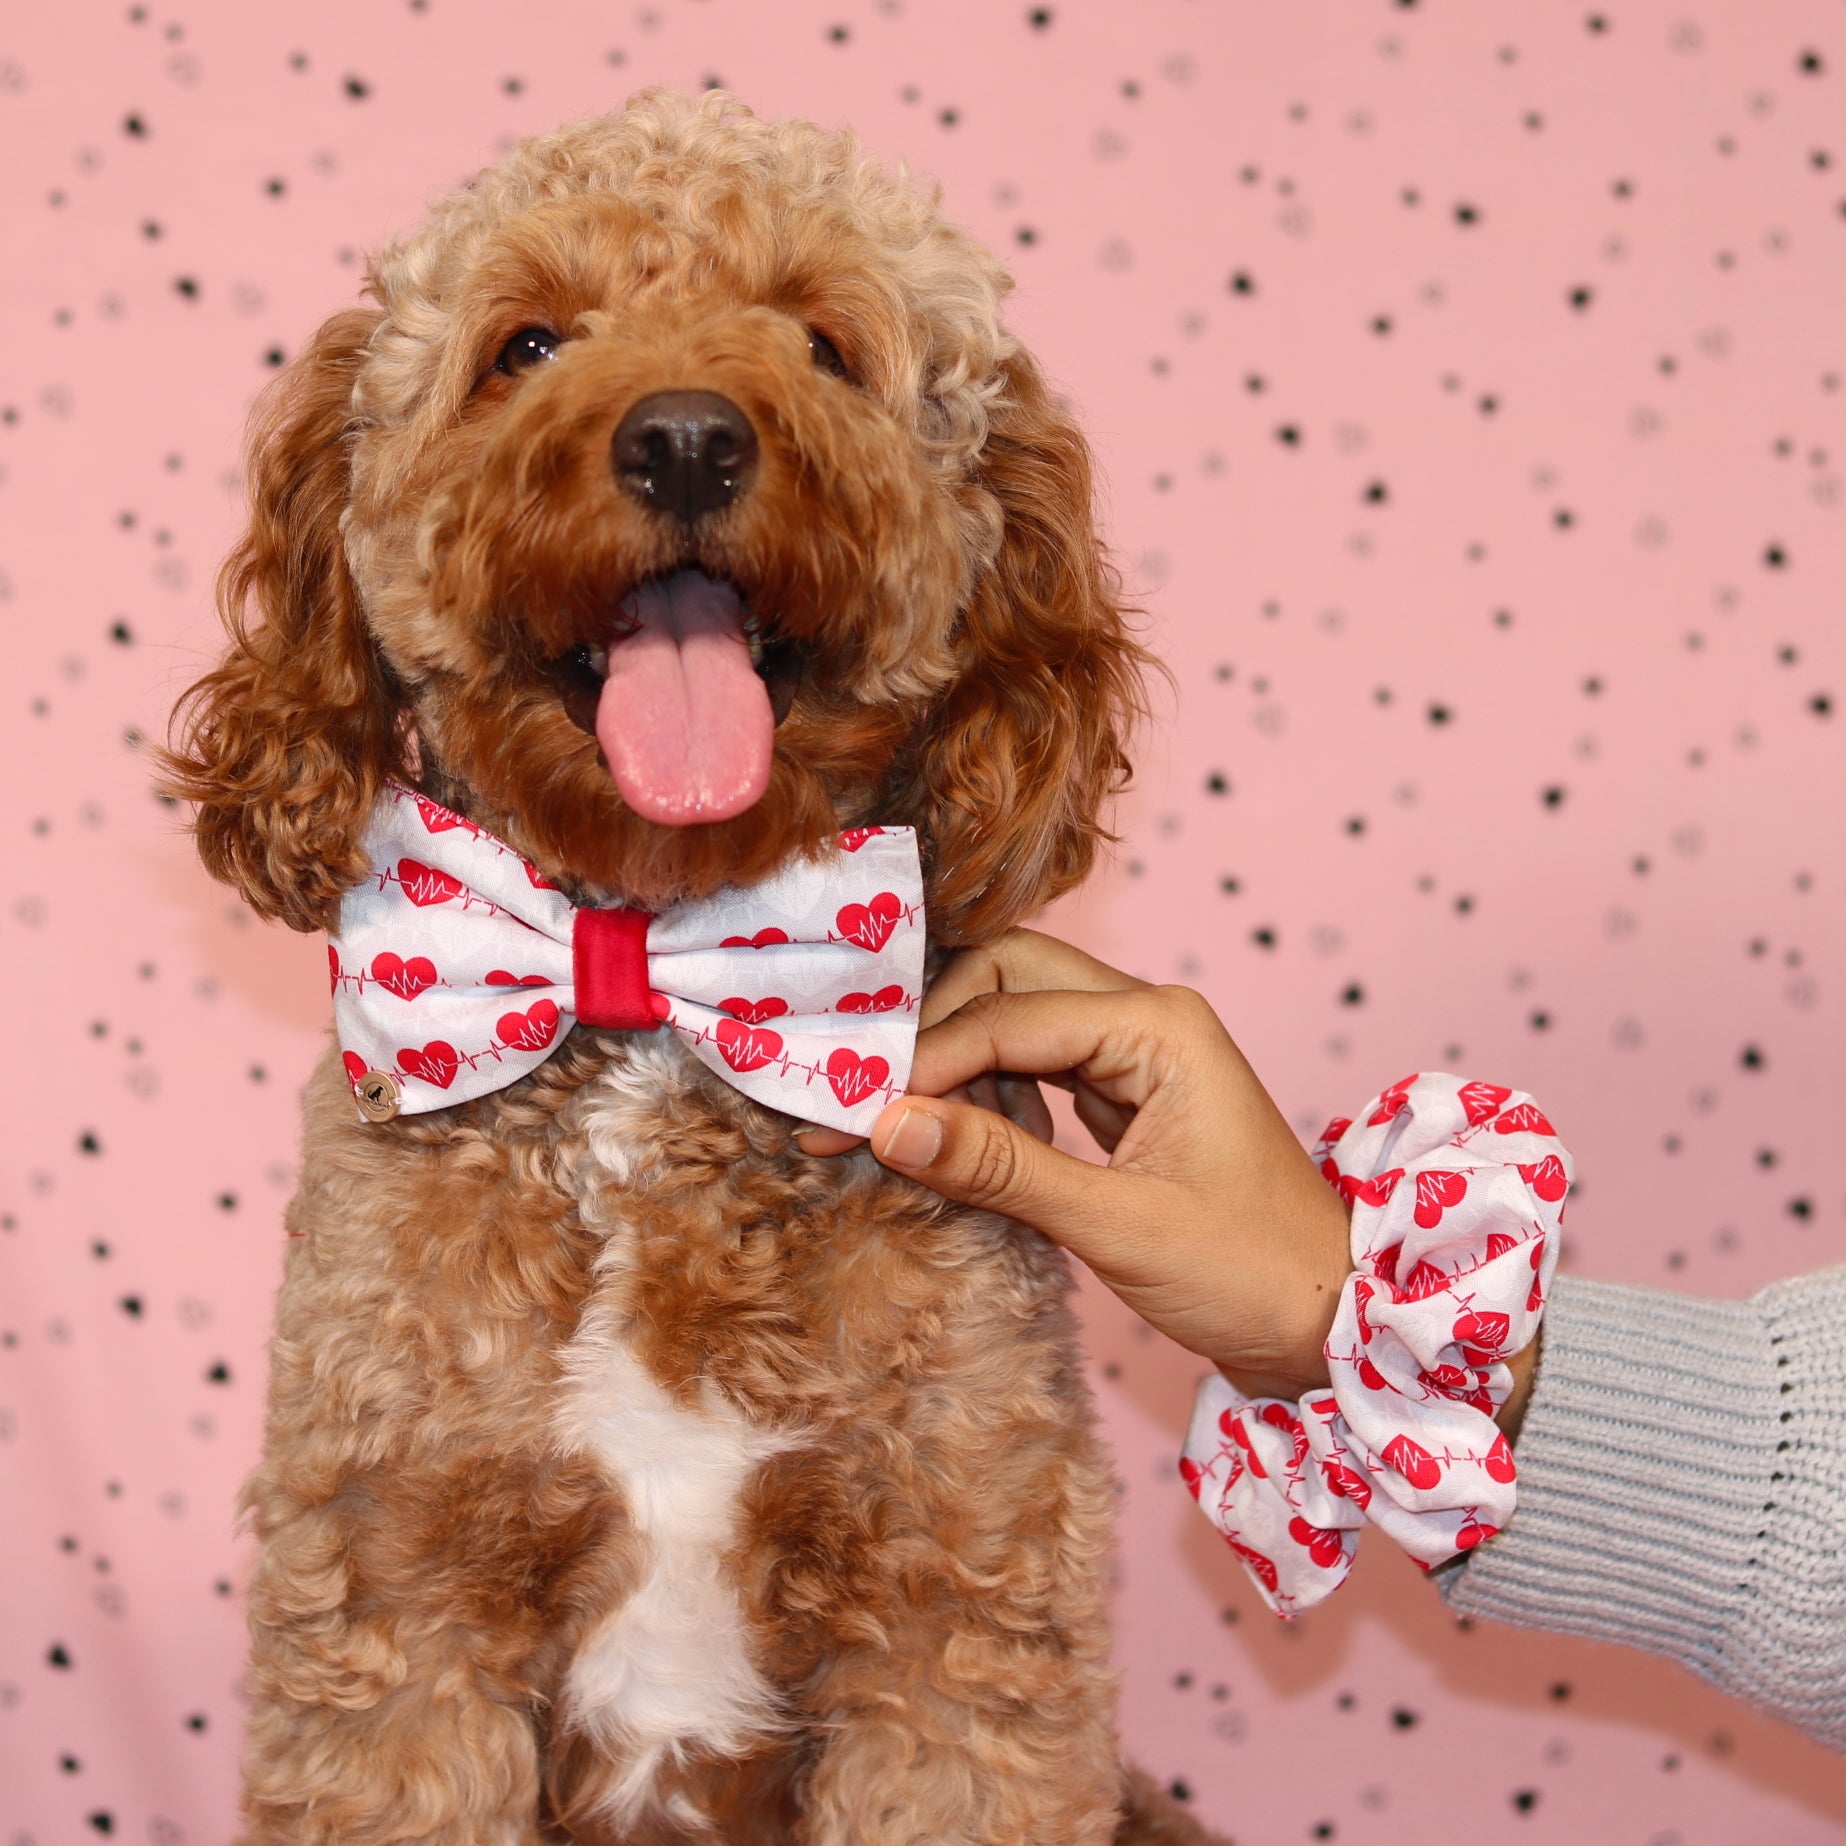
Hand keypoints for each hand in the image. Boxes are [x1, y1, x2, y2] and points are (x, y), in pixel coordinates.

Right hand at [799, 930, 1353, 1401]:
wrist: (1328, 1322)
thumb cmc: (1249, 1274)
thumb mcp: (1118, 1225)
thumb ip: (1001, 1168)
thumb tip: (888, 1125)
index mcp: (1158, 1026)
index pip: (1006, 1016)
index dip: (920, 1061)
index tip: (847, 1112)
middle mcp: (1147, 1017)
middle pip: (1007, 977)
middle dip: (929, 1027)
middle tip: (859, 1091)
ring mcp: (1137, 1052)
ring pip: (1016, 1016)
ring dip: (950, 1059)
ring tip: (886, 1117)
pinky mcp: (1126, 1093)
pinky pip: (1036, 1065)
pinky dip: (985, 1090)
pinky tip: (949, 1134)